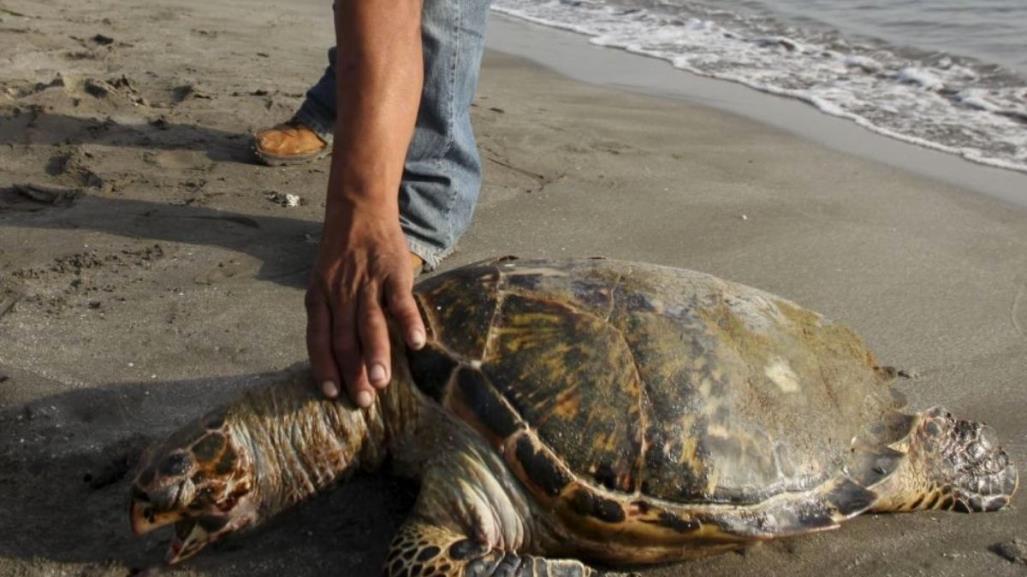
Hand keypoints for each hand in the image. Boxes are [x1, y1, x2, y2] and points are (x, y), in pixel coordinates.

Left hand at [305, 197, 425, 407]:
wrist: (359, 209)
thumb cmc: (342, 252)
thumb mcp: (324, 281)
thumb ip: (330, 313)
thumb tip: (340, 354)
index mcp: (319, 298)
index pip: (318, 339)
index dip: (324, 367)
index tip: (332, 393)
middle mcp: (340, 294)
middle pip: (344, 339)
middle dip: (353, 372)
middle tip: (364, 400)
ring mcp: (367, 283)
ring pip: (369, 324)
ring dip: (376, 355)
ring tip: (382, 382)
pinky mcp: (393, 273)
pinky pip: (400, 301)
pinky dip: (408, 323)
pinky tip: (416, 344)